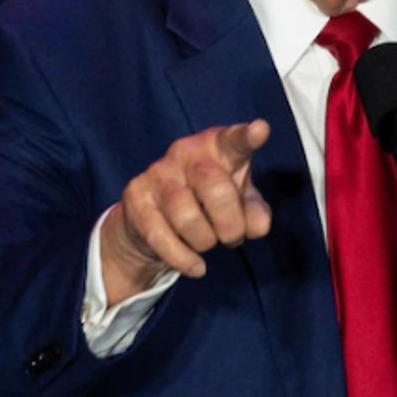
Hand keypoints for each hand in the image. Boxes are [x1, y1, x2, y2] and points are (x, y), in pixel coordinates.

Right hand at [101, 119, 272, 304]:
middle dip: (231, 226)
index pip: (234, 140)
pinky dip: (185, 260)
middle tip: (231, 237)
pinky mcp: (136, 197)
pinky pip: (161, 237)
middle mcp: (186, 152)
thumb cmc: (208, 202)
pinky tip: (196, 265)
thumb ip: (255, 213)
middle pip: (217, 191)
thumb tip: (257, 226)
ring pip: (188, 218)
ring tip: (208, 243)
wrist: (154, 220)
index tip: (260, 130)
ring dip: (206, 242)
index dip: (247, 137)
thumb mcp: (239, 205)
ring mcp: (158, 173)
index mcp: (217, 146)